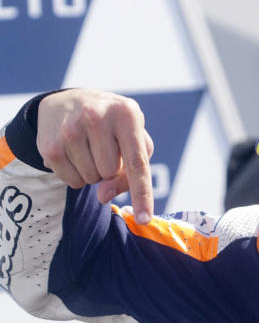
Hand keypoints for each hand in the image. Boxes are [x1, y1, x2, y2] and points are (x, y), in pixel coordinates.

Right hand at [36, 89, 155, 223]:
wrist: (70, 101)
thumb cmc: (113, 127)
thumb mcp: (133, 139)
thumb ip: (130, 173)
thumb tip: (103, 196)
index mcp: (126, 114)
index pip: (137, 163)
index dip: (142, 195)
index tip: (145, 220)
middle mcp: (96, 117)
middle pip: (110, 173)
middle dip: (110, 168)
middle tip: (103, 147)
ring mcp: (69, 130)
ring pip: (91, 180)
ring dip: (93, 172)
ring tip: (88, 147)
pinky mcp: (49, 145)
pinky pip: (71, 181)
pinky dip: (76, 175)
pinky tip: (73, 153)